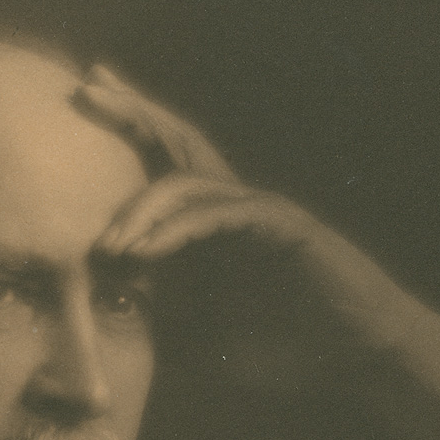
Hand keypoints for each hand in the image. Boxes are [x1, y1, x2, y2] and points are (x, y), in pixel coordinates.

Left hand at [75, 65, 439, 439]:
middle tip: (88, 83)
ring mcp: (258, 211)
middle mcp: (233, 206)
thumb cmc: (287, 349)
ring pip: (191, 182)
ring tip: (109, 246)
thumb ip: (163, 320)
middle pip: (177, 142)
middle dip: (132, 111)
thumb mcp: (203, 340)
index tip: (84, 95)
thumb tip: (108, 317)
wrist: (356, 356)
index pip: (163, 163)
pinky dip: (179, 231)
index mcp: (212, 224)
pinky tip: (147, 252)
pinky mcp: (284, 228)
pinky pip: (222, 216)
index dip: (129, 127)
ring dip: (142, 209)